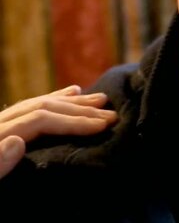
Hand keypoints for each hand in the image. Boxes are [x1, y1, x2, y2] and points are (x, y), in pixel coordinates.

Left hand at [0, 85, 116, 178]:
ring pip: (37, 104)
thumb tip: (16, 141)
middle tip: (112, 115)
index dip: (73, 121)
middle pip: (42, 107)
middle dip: (80, 110)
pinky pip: (30, 108)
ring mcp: (0, 126)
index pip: (39, 119)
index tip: (102, 126)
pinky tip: (72, 92)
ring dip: (72, 102)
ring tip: (101, 100)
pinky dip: (54, 99)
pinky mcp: (3, 132)